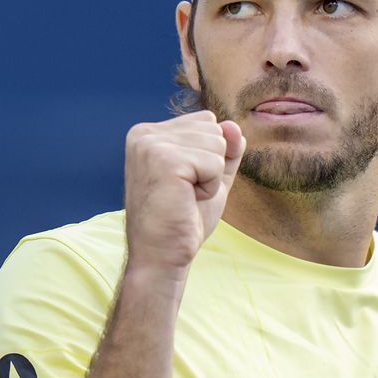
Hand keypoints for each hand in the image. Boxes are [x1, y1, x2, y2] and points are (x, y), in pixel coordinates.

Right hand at [122, 111, 245, 276]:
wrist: (161, 256)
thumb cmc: (183, 219)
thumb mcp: (211, 176)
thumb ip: (225, 149)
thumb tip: (233, 125)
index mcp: (149, 133)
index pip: (206, 121)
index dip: (209, 156)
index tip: (185, 182)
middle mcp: (144, 133)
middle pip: (213, 128)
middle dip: (211, 165)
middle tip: (185, 193)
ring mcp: (151, 144)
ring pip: (217, 143)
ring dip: (211, 177)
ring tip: (185, 196)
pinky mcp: (164, 159)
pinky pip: (214, 162)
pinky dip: (209, 187)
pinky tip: (187, 200)